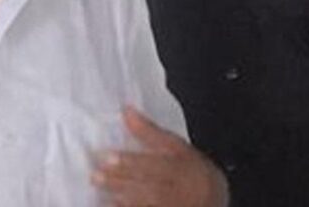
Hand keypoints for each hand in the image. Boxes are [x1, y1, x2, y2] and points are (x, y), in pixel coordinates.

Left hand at [92, 106, 228, 206]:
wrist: (212, 199)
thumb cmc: (192, 169)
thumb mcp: (177, 147)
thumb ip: (150, 131)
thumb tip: (126, 111)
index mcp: (180, 168)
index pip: (155, 165)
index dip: (131, 162)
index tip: (107, 157)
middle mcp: (176, 190)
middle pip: (148, 186)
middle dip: (121, 181)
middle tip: (96, 175)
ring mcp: (169, 206)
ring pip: (145, 203)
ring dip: (122, 198)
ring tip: (101, 189)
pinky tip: (112, 203)